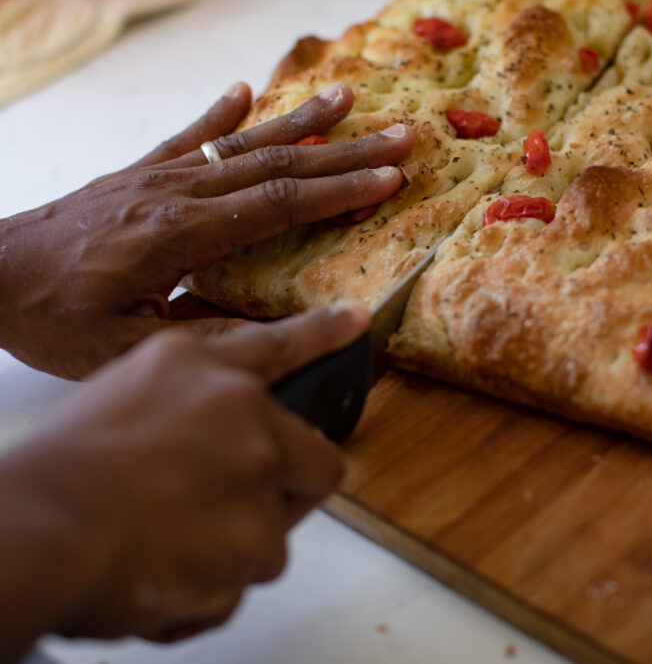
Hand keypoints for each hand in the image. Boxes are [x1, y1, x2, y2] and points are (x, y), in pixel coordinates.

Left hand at [0, 81, 414, 378]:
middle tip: (401, 136)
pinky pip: (189, 135)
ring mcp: (157, 176)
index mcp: (181, 235)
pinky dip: (222, 112)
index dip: (340, 191)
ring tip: (347, 96)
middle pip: (277, 166)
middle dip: (346, 151)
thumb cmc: (54, 318)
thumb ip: (208, 340)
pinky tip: (246, 90)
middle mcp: (177, 192)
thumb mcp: (129, 350)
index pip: (278, 205)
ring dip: (300, 121)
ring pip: (243, 143)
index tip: (390, 178)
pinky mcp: (138, 174)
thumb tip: (286, 333)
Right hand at [0, 302, 366, 656]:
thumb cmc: (57, 473)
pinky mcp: (261, 535)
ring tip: (168, 546)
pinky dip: (213, 587)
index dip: (320, 337)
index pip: (276, 348)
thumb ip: (185, 404)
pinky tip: (166, 577)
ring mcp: (258, 472)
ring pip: (275, 528)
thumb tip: (218, 435)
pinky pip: (250, 576)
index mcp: (198, 369)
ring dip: (233, 546)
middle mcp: (242, 411)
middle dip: (283, 490)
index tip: (356, 321)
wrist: (36, 531)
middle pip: (312, 460)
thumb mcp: (119, 398)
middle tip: (230, 509)